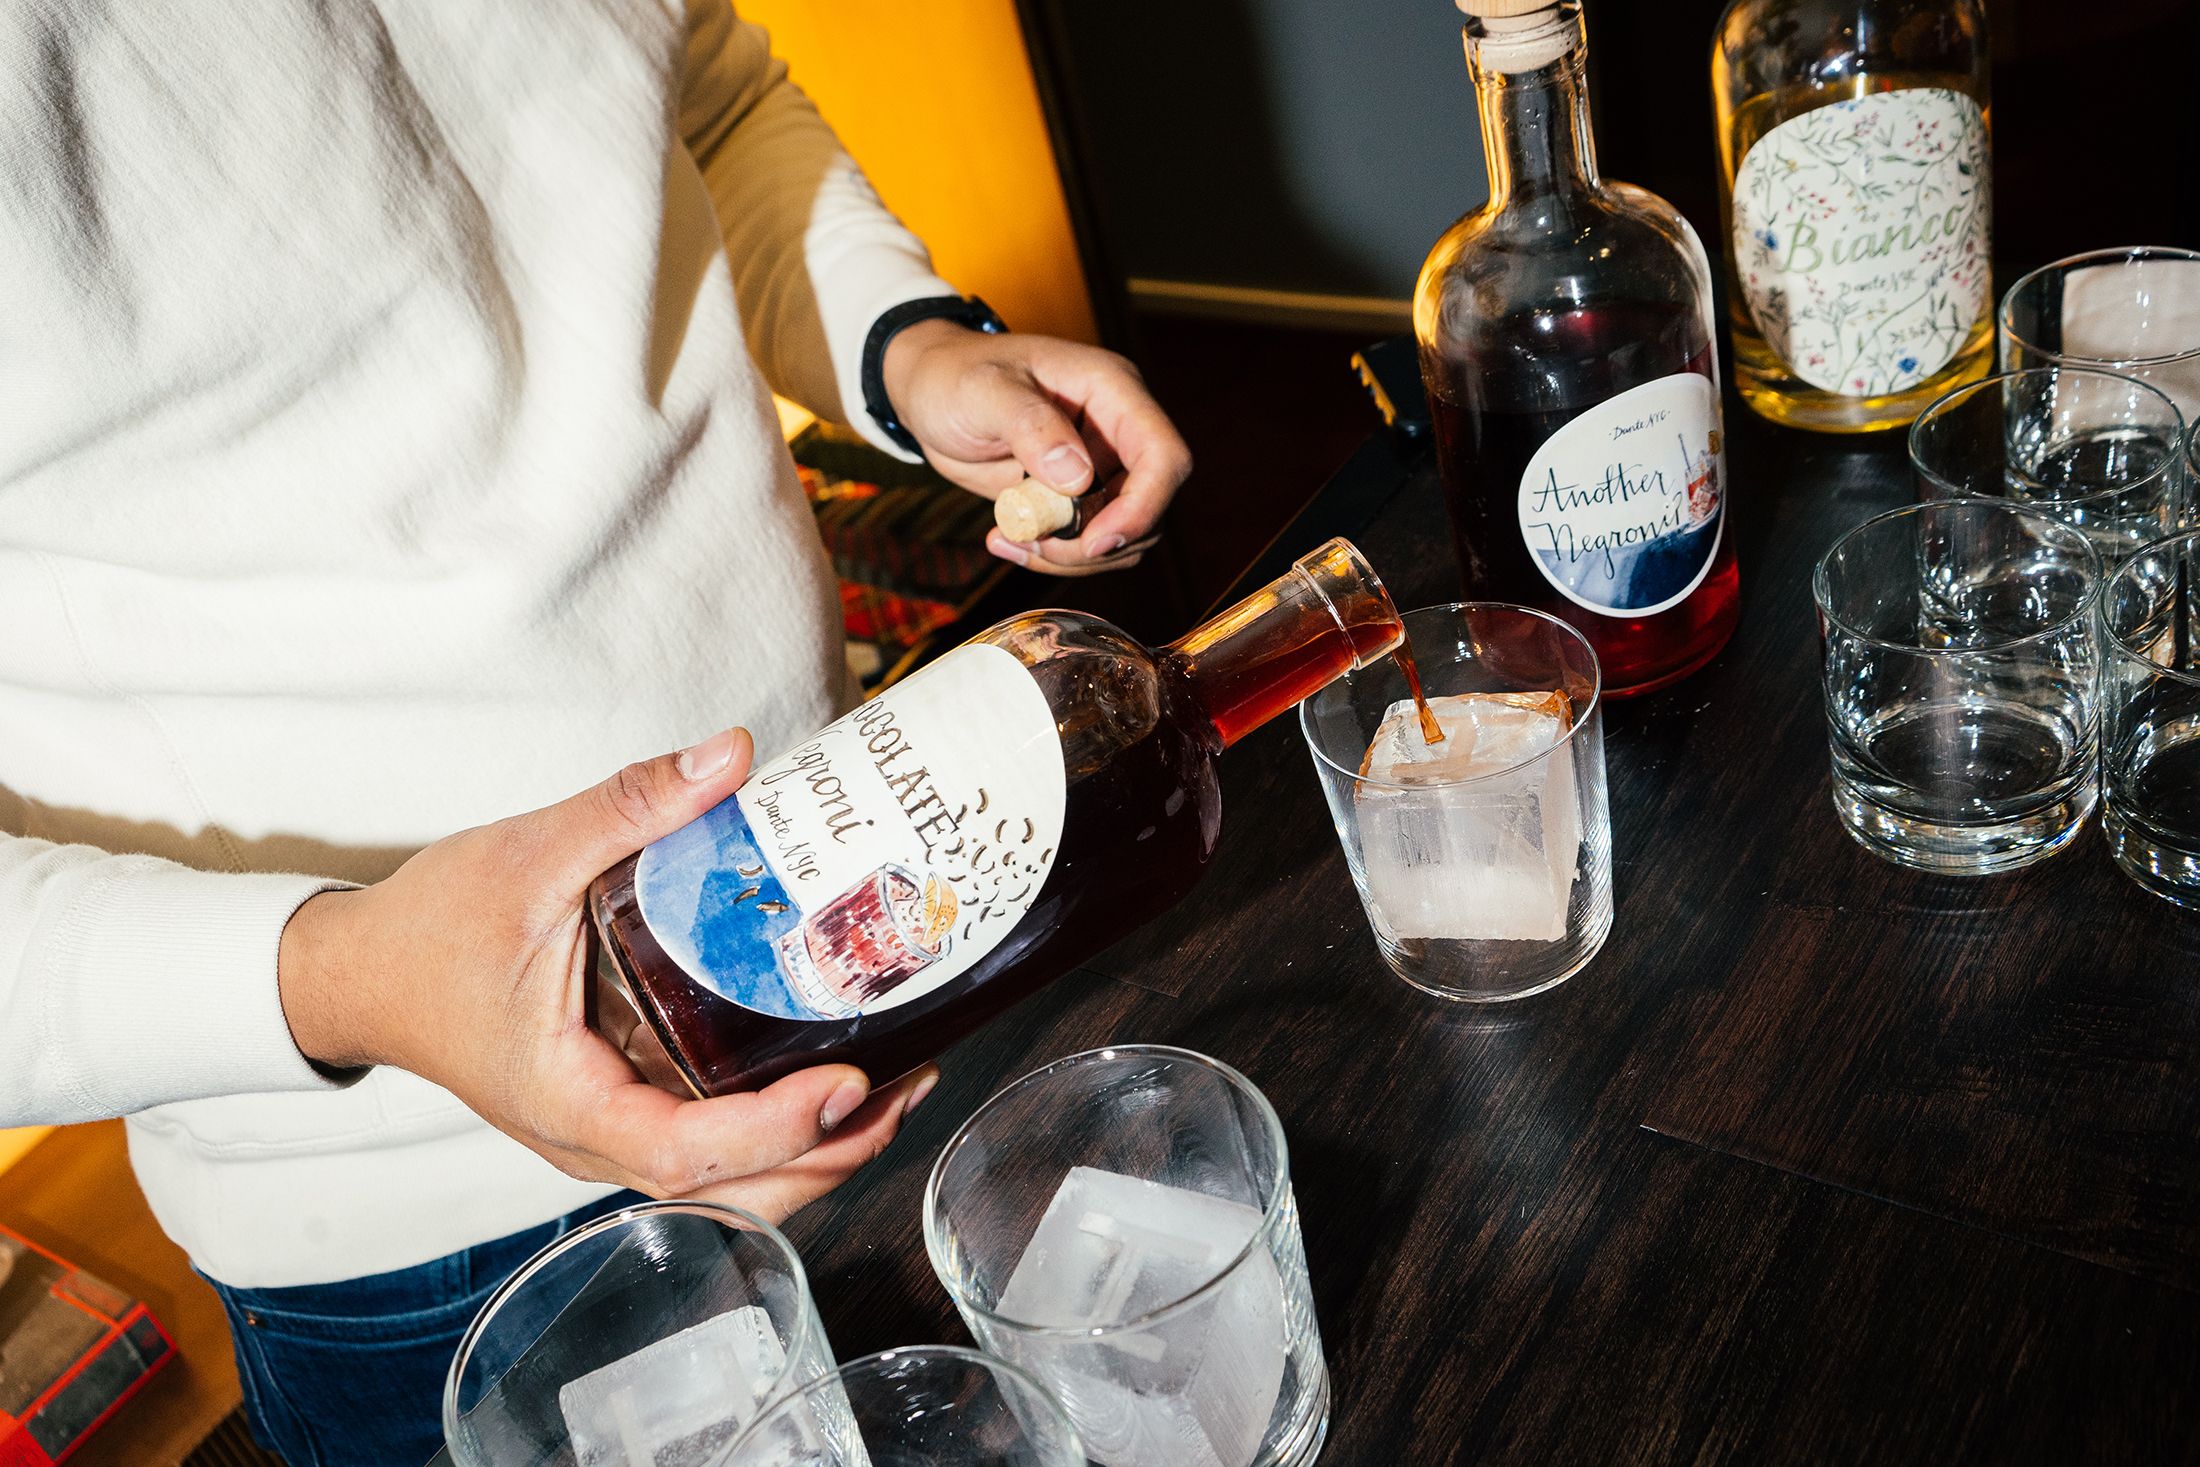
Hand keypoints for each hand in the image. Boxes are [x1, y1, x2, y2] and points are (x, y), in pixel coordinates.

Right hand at [276, 729, 937, 1222]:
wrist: (361, 973)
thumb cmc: (429, 931)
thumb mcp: (528, 856)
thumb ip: (630, 804)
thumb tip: (731, 754)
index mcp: (565, 1100)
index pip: (685, 1152)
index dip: (776, 1129)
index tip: (849, 1084)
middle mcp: (591, 1140)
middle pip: (731, 1192)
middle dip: (829, 1156)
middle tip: (909, 1088)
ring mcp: (609, 1136)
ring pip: (730, 1183)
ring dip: (818, 1152)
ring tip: (898, 1091)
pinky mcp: (623, 1111)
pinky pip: (714, 1148)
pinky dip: (782, 1132)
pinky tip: (837, 1080)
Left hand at [882, 320, 1193, 575]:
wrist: (929, 394)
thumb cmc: (954, 376)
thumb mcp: (983, 391)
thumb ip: (1030, 424)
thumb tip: (1077, 476)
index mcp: (1112, 390)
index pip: (1164, 455)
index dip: (1144, 505)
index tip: (1094, 541)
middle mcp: (1117, 430)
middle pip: (1149, 506)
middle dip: (1097, 541)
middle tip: (1035, 542)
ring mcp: (1100, 467)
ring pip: (1121, 535)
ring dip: (1071, 555)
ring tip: (1011, 537)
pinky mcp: (1076, 497)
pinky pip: (1086, 543)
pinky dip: (1052, 554)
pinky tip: (1006, 539)